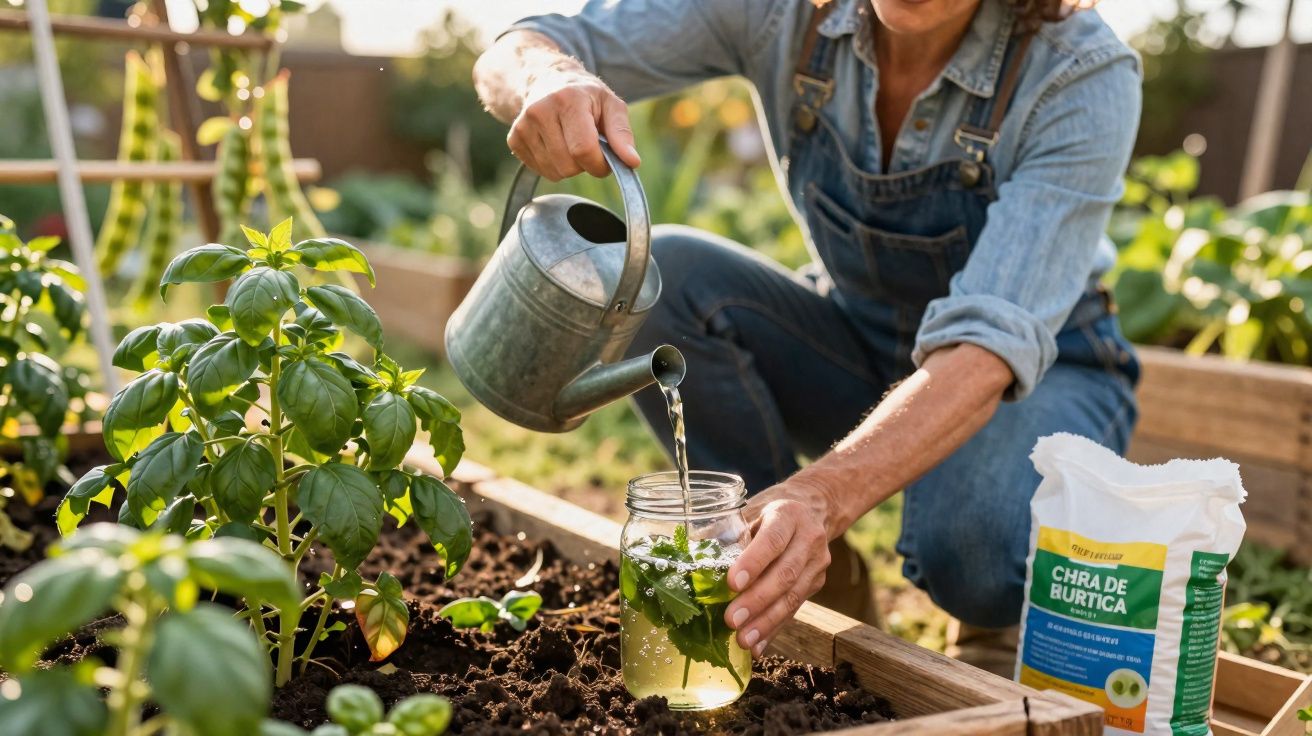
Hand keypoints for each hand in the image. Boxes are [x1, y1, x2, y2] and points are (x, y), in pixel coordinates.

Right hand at [508, 66, 640, 180]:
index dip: (599, 164)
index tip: (605, 159)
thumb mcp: (611, 105)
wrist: (547, 80)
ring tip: (571, 143)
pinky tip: (556, 145)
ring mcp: (523, 125)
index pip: (583, 150)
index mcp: (568, 99)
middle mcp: (540, 110)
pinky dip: (553, 165)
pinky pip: (540, 171)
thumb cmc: (586, 96)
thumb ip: (622, 133)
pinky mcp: (514, 138)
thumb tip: (632, 162)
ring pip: (554, 172)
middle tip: (587, 146)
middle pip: (568, 166)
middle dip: (584, 164)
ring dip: (569, 166)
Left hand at [724, 482, 832, 657]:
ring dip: (766, 622)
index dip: (753, 562)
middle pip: (785, 573)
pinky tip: (757, 645)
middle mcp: (809, 538)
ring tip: (743, 639)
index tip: (732, 584)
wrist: (812, 510)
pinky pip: (795, 610)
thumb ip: (730, 533)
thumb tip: (693, 559)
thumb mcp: (751, 512)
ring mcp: (817, 563)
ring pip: (793, 596)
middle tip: (732, 620)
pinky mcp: (817, 583)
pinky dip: (774, 629)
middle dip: (757, 600)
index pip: (773, 540)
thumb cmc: (770, 513)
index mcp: (789, 515)